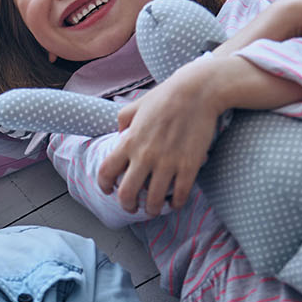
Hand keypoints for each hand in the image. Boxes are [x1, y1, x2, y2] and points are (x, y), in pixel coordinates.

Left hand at [98, 58, 227, 214]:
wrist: (198, 91)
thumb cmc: (166, 95)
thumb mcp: (136, 105)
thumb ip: (123, 121)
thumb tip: (120, 134)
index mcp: (129, 142)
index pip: (106, 171)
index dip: (104, 185)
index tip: (109, 190)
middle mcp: (145, 156)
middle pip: (127, 194)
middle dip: (127, 206)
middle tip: (133, 207)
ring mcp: (167, 163)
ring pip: (154, 201)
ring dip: (152, 210)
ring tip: (155, 209)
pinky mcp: (189, 166)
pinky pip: (180, 195)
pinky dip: (176, 203)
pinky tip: (175, 202)